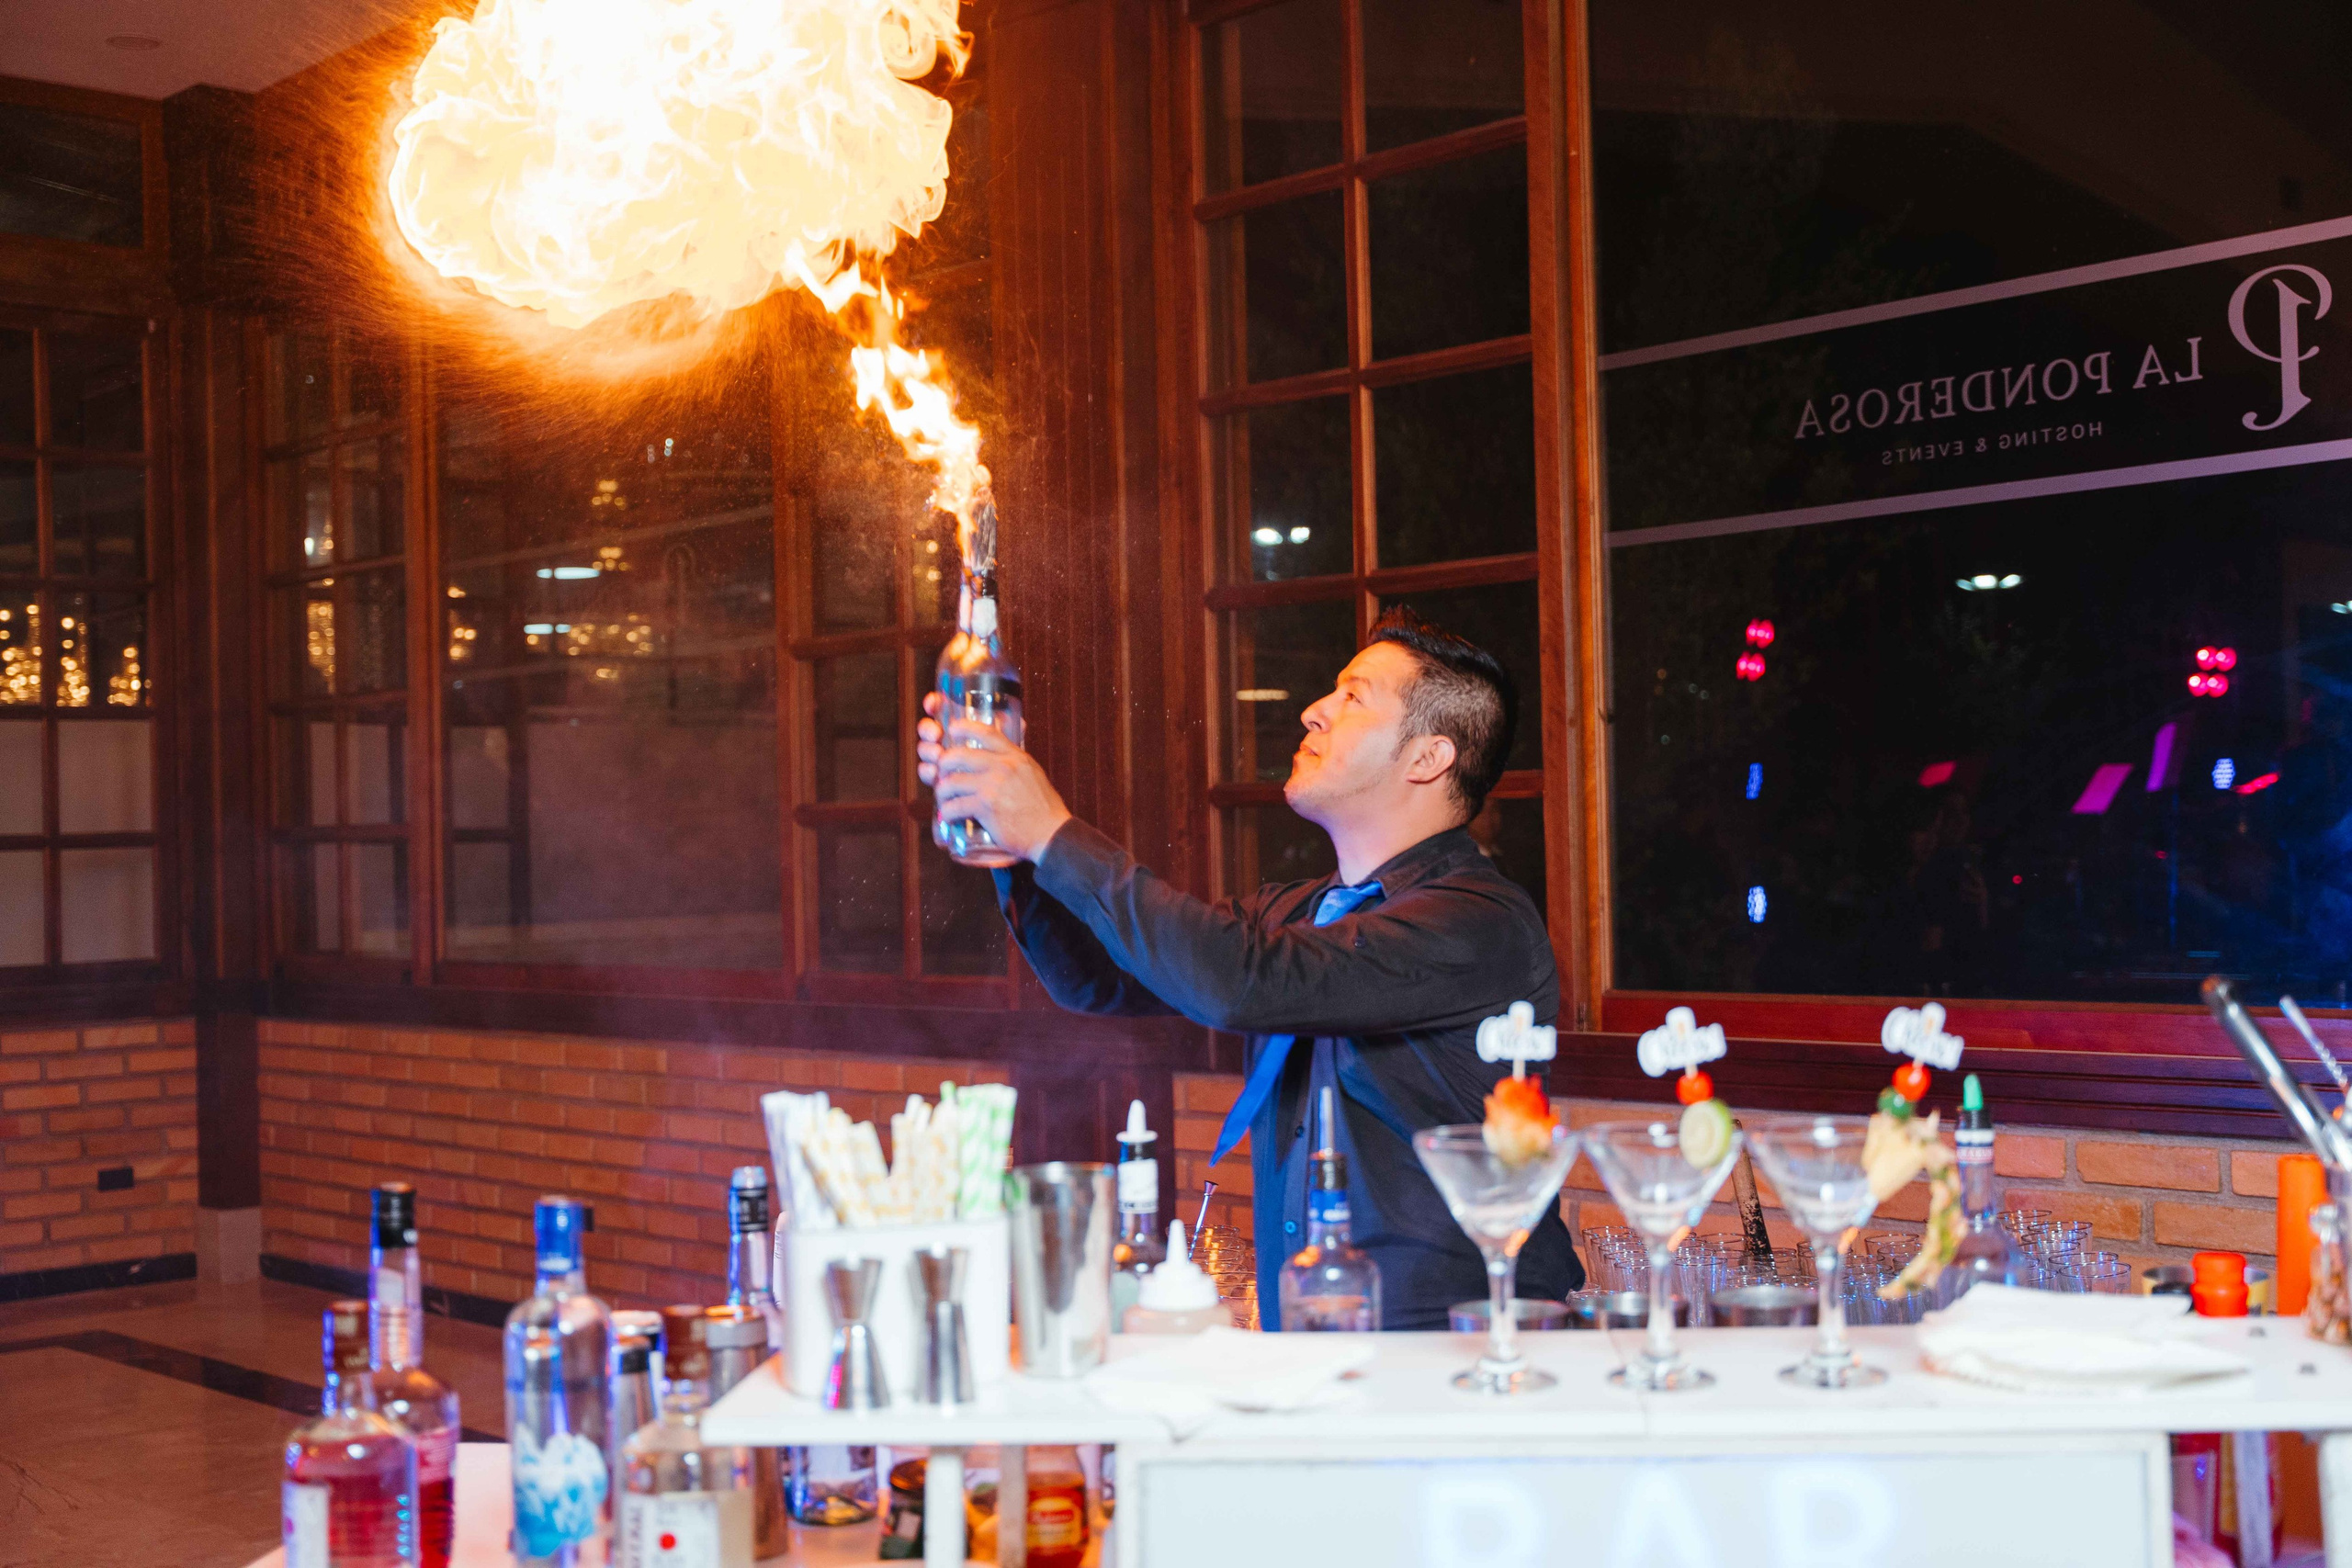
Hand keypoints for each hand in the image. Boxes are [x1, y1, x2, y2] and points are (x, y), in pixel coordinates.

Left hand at [916, 691, 1072, 862]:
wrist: (1051, 833)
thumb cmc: (1044, 808)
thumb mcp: (1033, 774)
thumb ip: (1016, 764)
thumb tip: (999, 759)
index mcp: (1015, 757)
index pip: (986, 732)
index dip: (964, 727)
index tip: (953, 730)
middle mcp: (1003, 767)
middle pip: (958, 755)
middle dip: (943, 765)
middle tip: (941, 774)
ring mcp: (992, 786)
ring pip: (951, 782)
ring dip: (942, 792)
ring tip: (944, 799)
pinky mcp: (985, 807)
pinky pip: (954, 806)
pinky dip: (947, 813)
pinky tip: (948, 817)